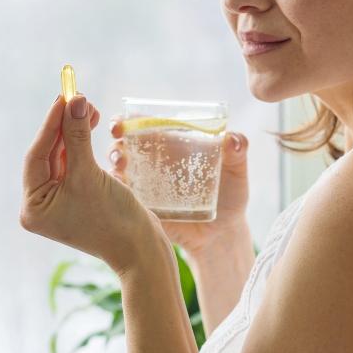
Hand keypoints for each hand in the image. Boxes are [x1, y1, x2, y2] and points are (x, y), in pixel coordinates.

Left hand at [20, 94, 166, 275]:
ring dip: (75, 130)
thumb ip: (78, 136)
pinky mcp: (78, 196)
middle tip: (77, 95)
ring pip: (63, 155)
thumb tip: (75, 100)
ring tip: (89, 107)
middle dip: (64, 124)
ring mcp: (59, 201)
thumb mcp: (90, 174)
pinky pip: (75, 163)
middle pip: (48, 154)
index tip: (63, 96)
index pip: (36, 156)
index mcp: (32, 208)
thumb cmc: (112, 219)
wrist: (141, 249)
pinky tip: (90, 122)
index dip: (50, 123)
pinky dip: (82, 144)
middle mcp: (41, 204)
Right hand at [106, 116, 250, 256]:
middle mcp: (154, 162)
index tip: (126, 118)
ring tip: (120, 164)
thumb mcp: (236, 173)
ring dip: (114, 159)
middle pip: (125, 140)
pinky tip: (119, 188)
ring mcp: (145, 184)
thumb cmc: (230, 197)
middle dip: (116, 134)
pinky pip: (121, 196)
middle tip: (118, 135)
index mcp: (173, 145)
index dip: (131, 118)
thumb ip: (238, 153)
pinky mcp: (142, 207)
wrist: (222, 235)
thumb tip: (233, 140)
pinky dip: (115, 189)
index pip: (147, 124)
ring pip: (119, 166)